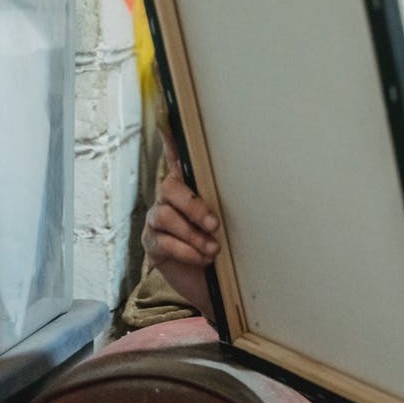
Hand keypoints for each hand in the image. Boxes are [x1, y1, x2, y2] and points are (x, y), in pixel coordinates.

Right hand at [141, 128, 217, 319]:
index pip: (177, 159)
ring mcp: (156, 222)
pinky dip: (185, 250)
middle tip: (215, 224)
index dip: (171, 140)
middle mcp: (167, 201)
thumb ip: (225, 202)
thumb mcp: (228, 222)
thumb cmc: (223, 248)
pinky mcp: (152, 245)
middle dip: (193, 206)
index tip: (168, 117)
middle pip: (169, 188)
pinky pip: (163, 241)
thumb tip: (251, 178)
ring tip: (212, 249)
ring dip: (192, 234)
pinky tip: (200, 258)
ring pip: (164, 216)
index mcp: (188, 188)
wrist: (211, 285)